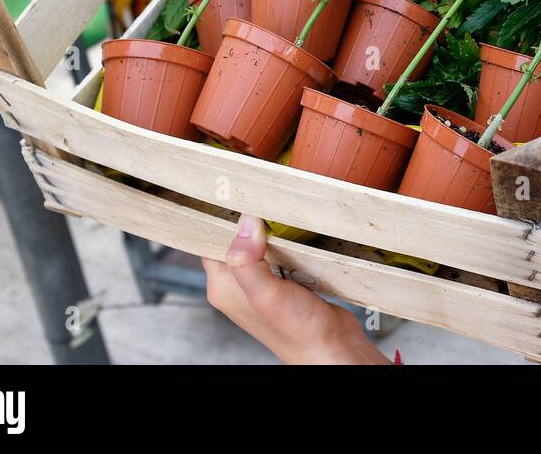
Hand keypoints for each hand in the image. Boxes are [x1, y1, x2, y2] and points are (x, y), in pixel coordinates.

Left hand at [203, 214, 392, 363]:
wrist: (331, 348)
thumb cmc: (299, 331)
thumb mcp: (267, 294)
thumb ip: (248, 260)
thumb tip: (244, 222)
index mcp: (224, 287)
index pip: (209, 240)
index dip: (219, 217)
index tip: (233, 192)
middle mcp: (239, 284)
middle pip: (235, 238)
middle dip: (249, 219)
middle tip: (261, 195)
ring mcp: (262, 283)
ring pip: (260, 242)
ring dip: (272, 229)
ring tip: (280, 210)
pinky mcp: (285, 281)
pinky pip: (281, 251)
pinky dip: (290, 240)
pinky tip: (299, 234)